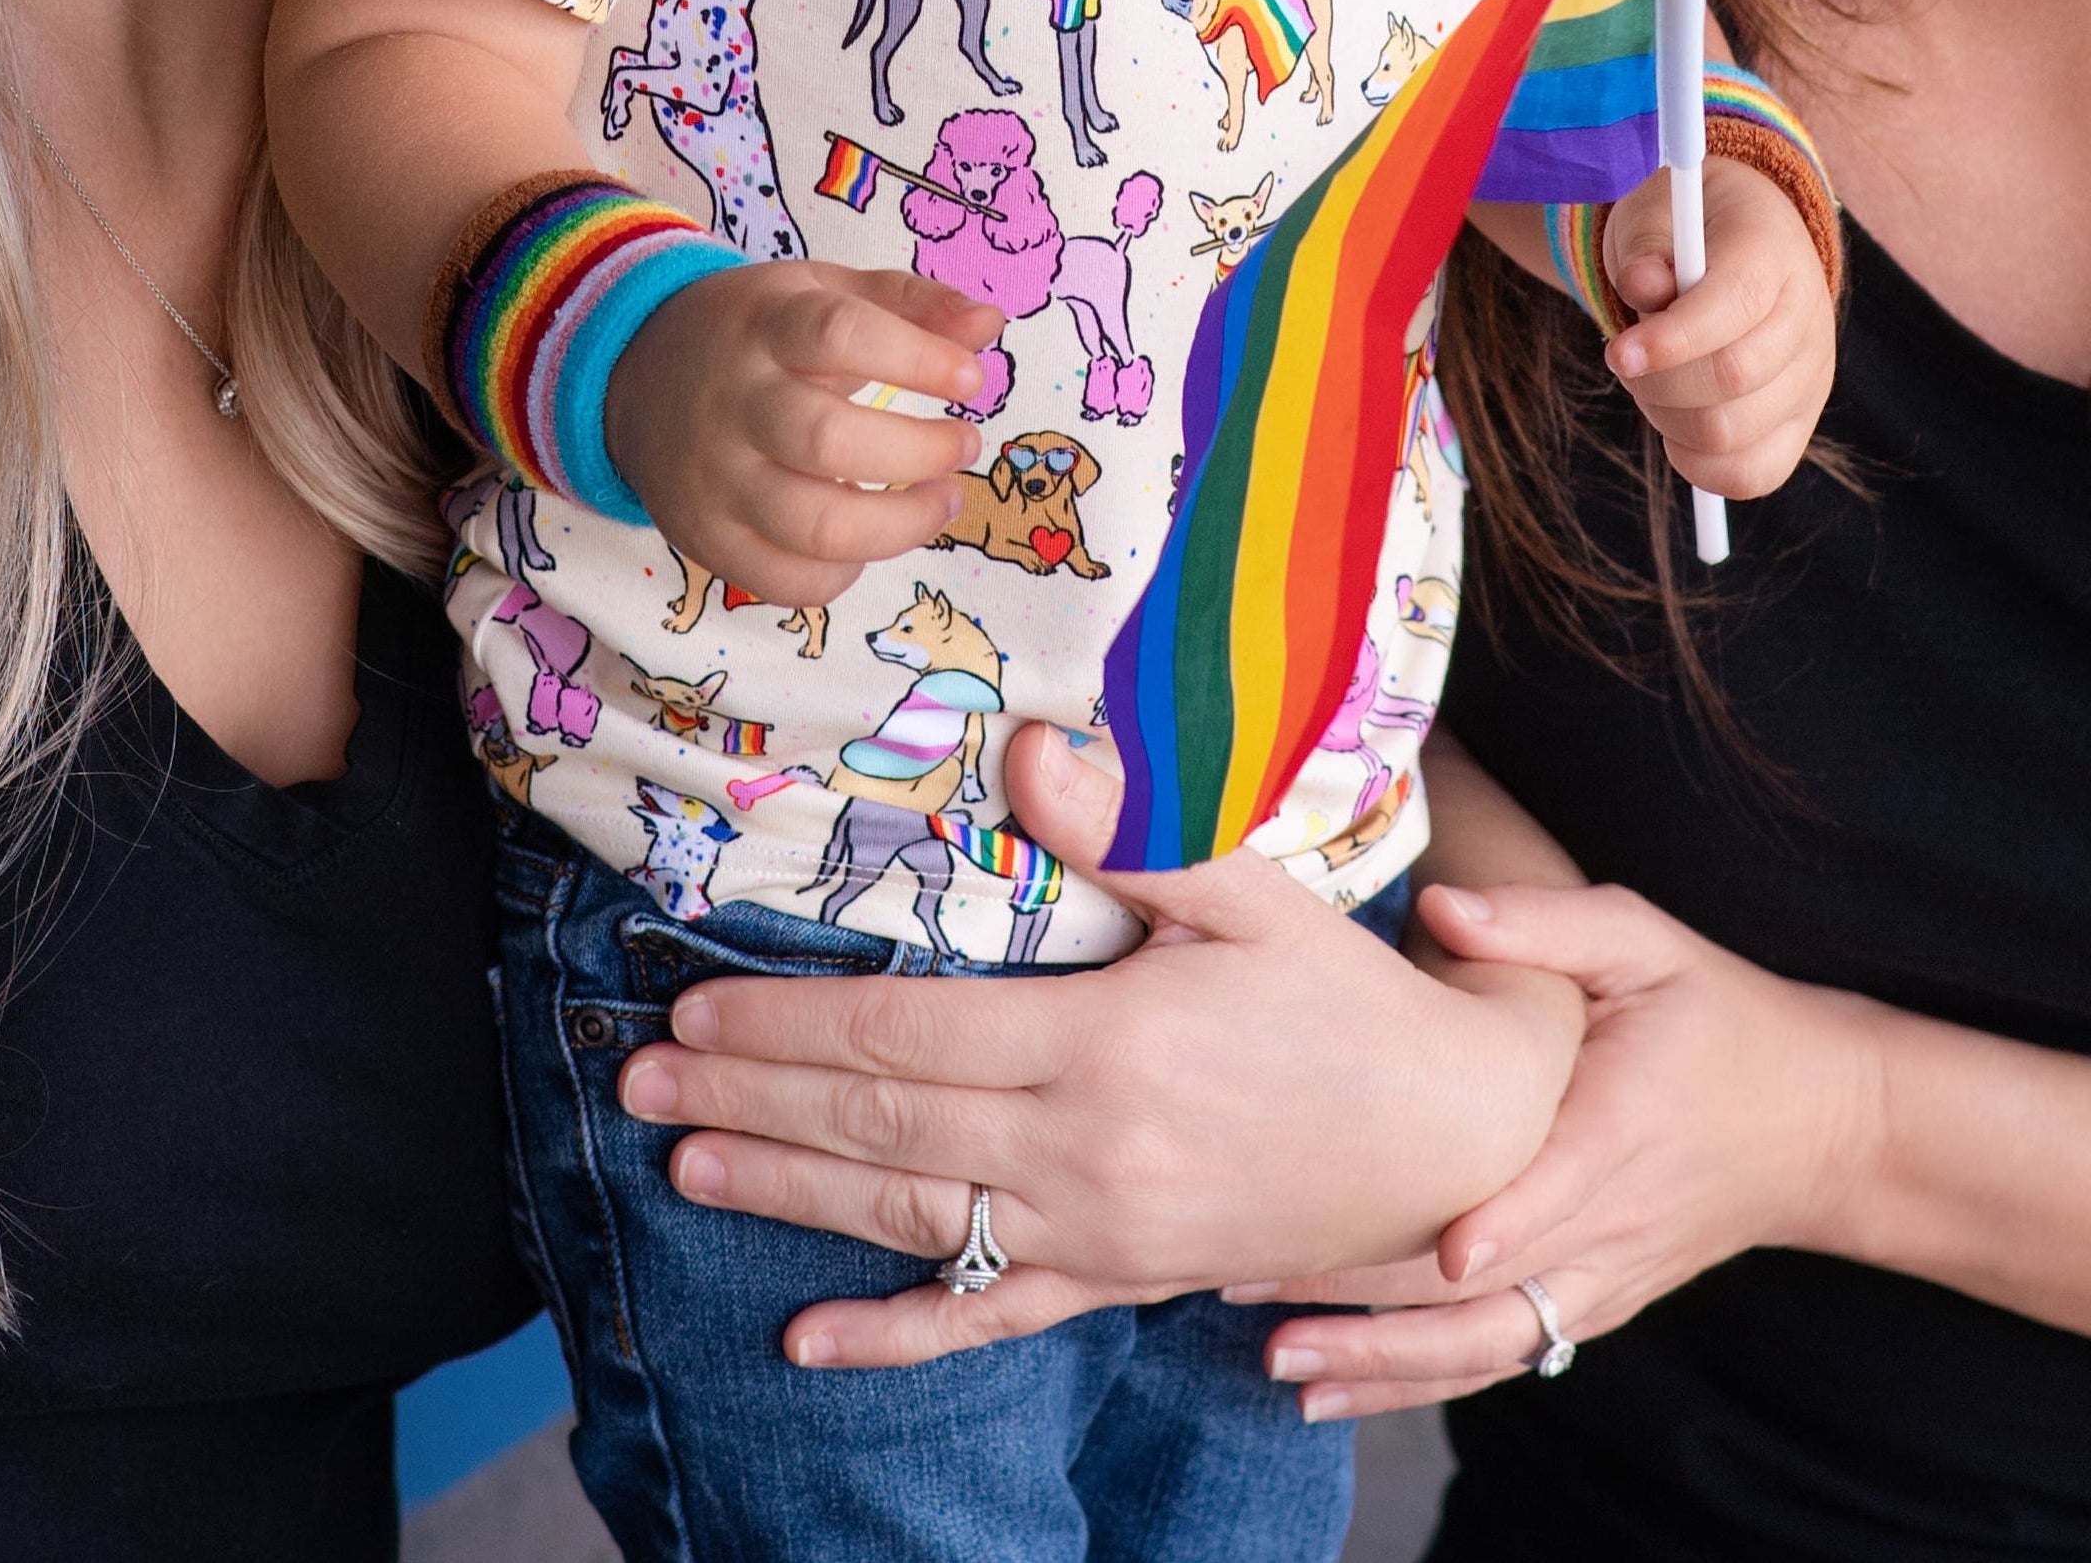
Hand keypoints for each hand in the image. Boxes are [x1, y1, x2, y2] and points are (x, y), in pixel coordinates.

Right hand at [606, 264, 997, 611]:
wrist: (635, 373)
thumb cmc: (756, 331)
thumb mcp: (823, 291)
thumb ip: (907, 304)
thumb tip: (988, 326)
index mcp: (766, 326)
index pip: (840, 335)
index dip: (916, 358)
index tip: (971, 378)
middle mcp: (734, 402)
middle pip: (828, 440)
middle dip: (919, 452)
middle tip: (964, 444)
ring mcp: (714, 477)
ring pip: (811, 524)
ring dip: (899, 525)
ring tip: (943, 500)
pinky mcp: (704, 536)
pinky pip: (782, 580)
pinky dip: (842, 573)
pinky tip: (870, 541)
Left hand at [614, 727, 1585, 1366]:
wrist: (1450, 1144)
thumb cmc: (1346, 999)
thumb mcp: (1252, 890)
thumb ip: (1131, 832)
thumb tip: (1026, 749)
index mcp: (1103, 1043)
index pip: (906, 1032)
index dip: (792, 1021)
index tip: (697, 1008)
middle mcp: (1082, 1150)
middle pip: (883, 1124)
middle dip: (753, 1100)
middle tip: (640, 1078)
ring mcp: (1096, 1232)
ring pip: (911, 1219)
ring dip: (789, 1193)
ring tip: (683, 1166)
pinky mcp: (1119, 1282)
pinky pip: (990, 1319)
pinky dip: (893, 1336)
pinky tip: (807, 1341)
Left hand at [1242, 877, 1885, 1419]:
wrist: (1818, 1127)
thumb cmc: (1715, 1015)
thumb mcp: (1646, 942)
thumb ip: (1545, 924)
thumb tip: (1440, 906)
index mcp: (1618, 1125)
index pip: (1562, 1184)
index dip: (1506, 1222)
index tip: (1445, 1250)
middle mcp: (1606, 1222)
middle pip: (1488, 1279)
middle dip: (1373, 1294)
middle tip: (1253, 1286)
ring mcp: (1598, 1278)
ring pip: (1486, 1342)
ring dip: (1382, 1360)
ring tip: (1280, 1361)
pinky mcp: (1588, 1307)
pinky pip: (1499, 1358)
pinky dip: (1418, 1382)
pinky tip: (1333, 1393)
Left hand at [1594, 157, 1833, 500]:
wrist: (1739, 241)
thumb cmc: (1686, 230)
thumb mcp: (1657, 216)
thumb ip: (1645, 249)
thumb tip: (1643, 287)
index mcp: (1773, 252)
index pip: (1735, 306)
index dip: (1672, 339)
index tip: (1618, 353)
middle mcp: (1808, 318)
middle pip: (1733, 378)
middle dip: (1657, 381)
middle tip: (1624, 359)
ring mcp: (1812, 376)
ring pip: (1734, 433)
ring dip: (1668, 418)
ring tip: (1651, 381)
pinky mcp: (1800, 422)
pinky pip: (1754, 473)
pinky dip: (1699, 464)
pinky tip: (1673, 424)